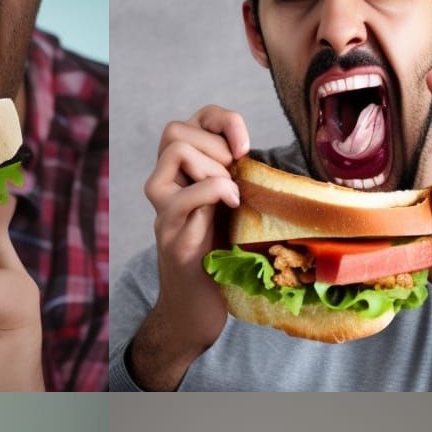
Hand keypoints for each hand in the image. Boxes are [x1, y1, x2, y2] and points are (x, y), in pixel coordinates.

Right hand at [129, 106, 248, 389]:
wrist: (197, 311)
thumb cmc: (222, 261)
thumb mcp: (234, 208)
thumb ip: (237, 179)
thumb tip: (268, 155)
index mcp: (183, 177)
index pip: (192, 121)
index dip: (222, 120)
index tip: (246, 147)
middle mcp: (165, 189)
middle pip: (175, 131)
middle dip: (215, 145)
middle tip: (235, 179)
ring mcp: (163, 211)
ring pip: (176, 151)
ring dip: (214, 168)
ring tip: (230, 198)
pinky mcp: (170, 236)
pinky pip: (185, 196)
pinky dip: (215, 192)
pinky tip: (233, 208)